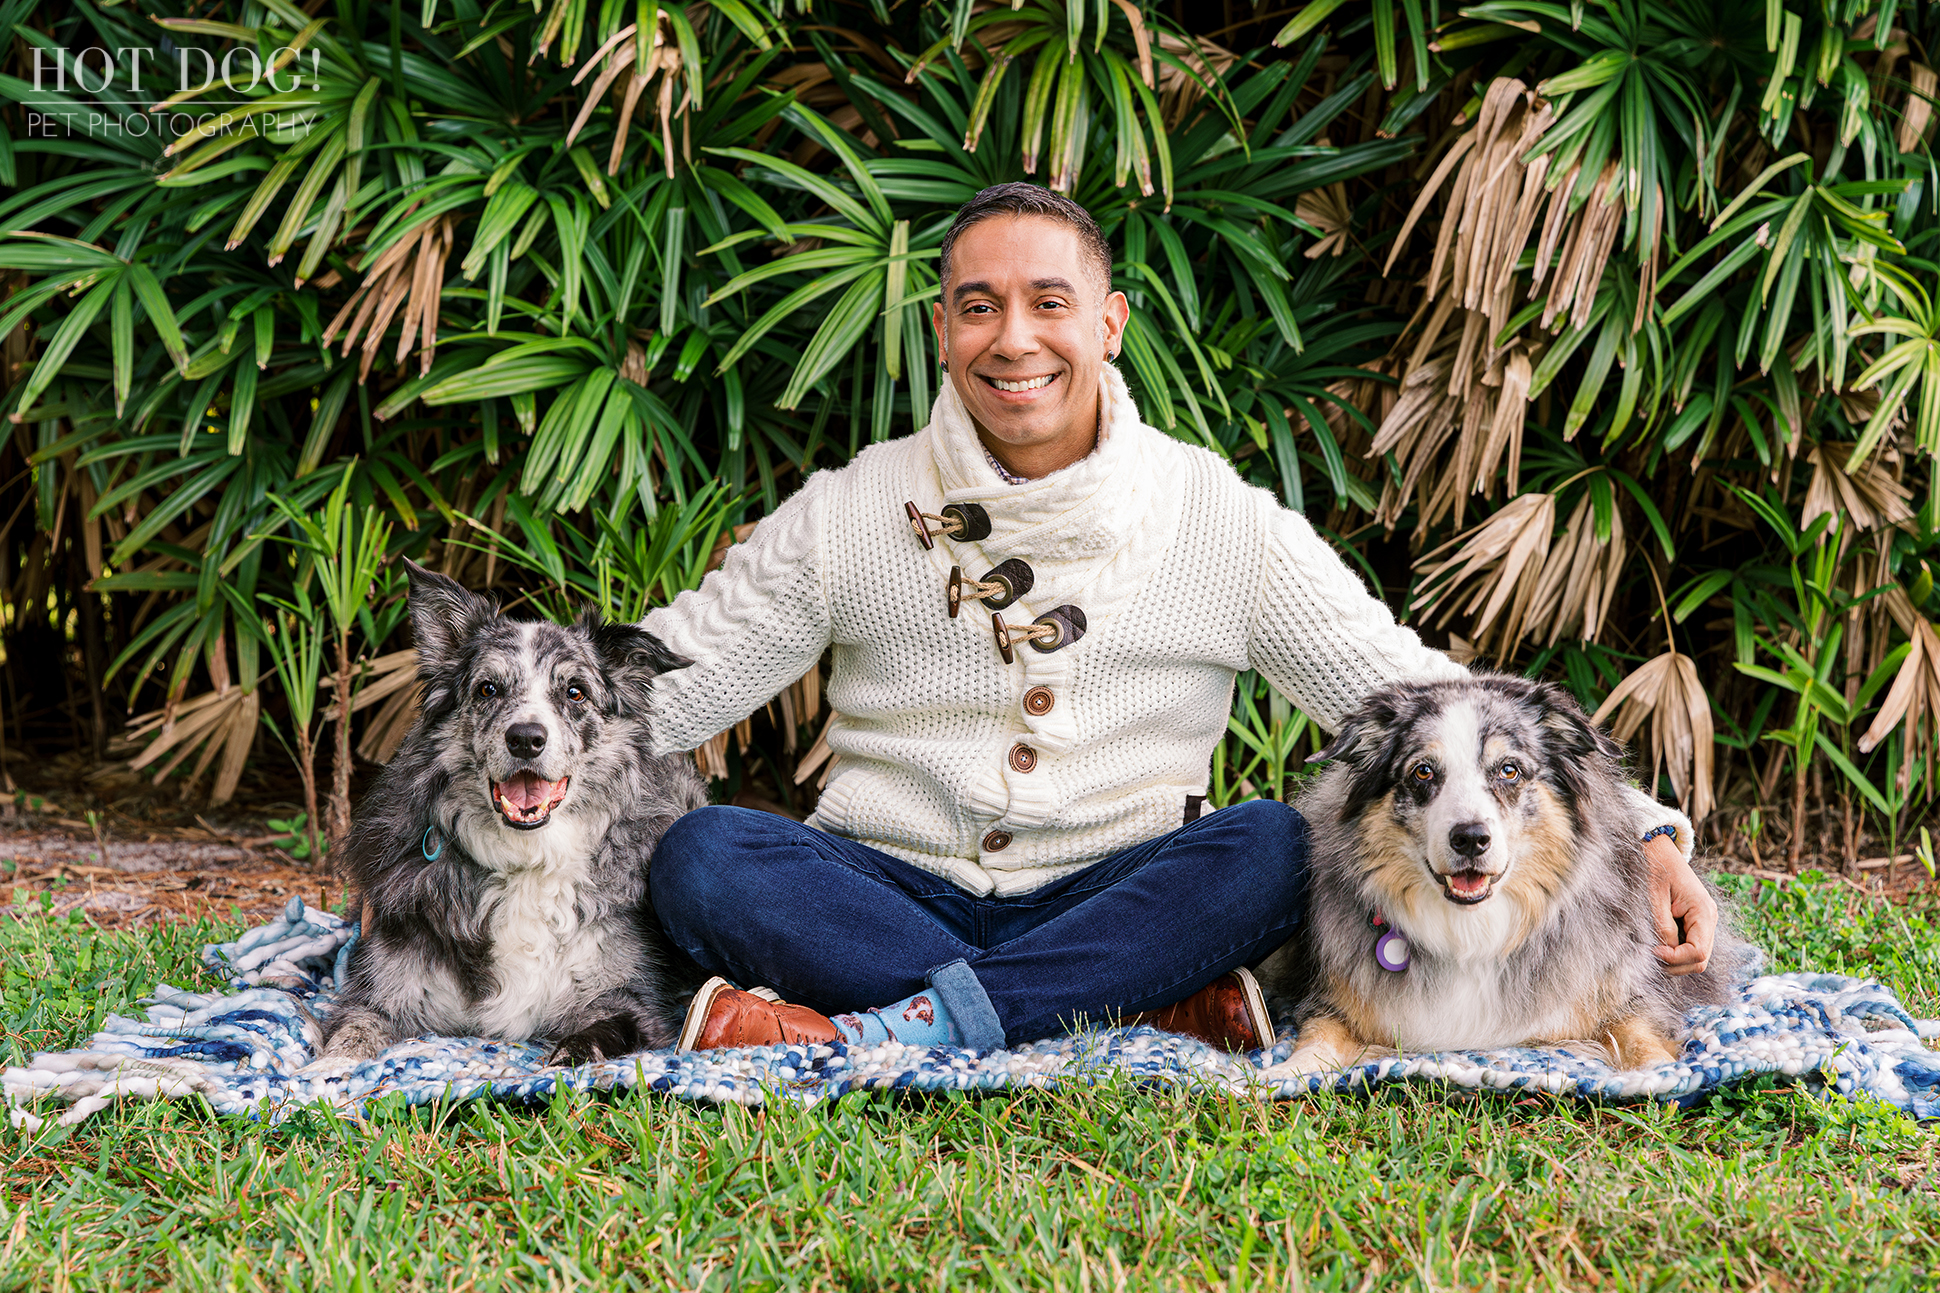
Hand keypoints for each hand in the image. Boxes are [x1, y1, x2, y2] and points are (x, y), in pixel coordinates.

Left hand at [1645, 834, 1714, 975]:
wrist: (1657, 848)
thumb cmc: (1654, 866)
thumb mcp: (1654, 896)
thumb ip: (1662, 926)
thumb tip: (1664, 952)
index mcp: (1703, 911)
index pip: (1697, 953)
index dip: (1675, 959)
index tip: (1652, 951)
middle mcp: (1709, 919)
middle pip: (1700, 960)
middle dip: (1675, 964)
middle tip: (1650, 955)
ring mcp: (1703, 922)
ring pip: (1695, 956)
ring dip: (1674, 960)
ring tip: (1652, 949)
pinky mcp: (1694, 922)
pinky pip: (1688, 946)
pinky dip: (1674, 951)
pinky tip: (1657, 943)